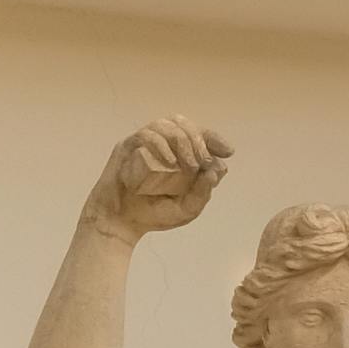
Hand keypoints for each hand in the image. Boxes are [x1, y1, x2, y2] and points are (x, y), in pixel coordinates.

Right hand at [93, 116, 231, 235]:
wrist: (120, 223)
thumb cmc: (153, 215)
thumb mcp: (186, 209)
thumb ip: (202, 193)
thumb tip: (216, 170)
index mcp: (178, 154)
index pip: (198, 134)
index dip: (214, 137)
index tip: (228, 151)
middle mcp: (162, 145)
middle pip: (183, 124)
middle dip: (198, 140)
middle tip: (202, 162)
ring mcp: (144, 144)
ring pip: (165, 125)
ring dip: (182, 141)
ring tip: (187, 164)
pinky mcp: (127, 147)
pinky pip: (145, 136)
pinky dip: (160, 144)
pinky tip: (170, 161)